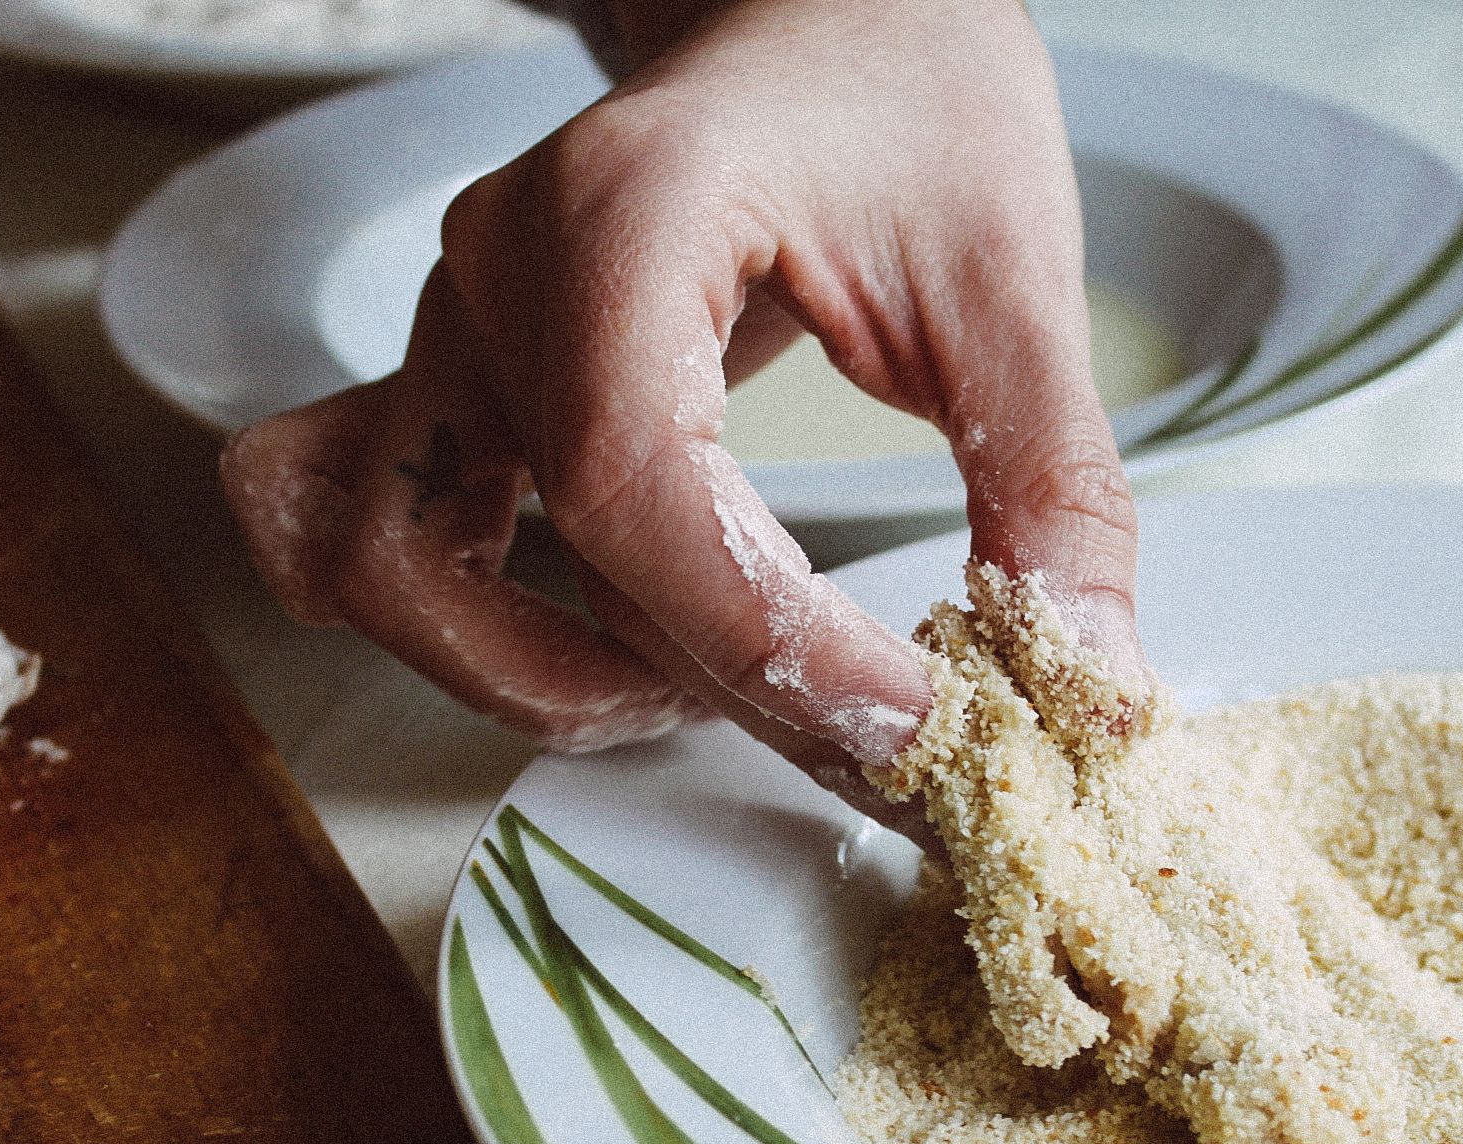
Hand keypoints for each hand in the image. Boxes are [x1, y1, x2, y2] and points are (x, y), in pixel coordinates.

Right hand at [220, 0, 1146, 822]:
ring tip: (741, 706)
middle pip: (537, 560)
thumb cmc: (901, 94)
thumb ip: (1048, 482)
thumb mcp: (1011, 276)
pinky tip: (634, 665)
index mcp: (619, 216)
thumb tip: (1077, 679)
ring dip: (562, 689)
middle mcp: (498, 279)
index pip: (634, 488)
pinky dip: (491, 642)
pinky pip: (386, 548)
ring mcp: (454, 335)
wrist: (819, 15)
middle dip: (713, 693)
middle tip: (878, 751)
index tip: (909, 725)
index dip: (763, 644)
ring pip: (410, 580)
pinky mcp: (457, 387)